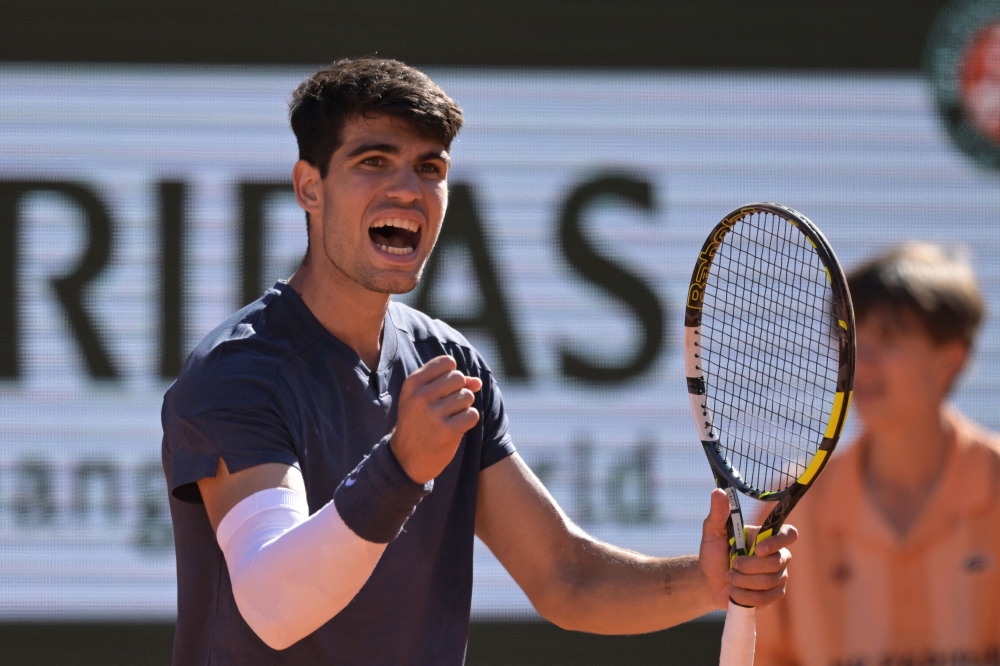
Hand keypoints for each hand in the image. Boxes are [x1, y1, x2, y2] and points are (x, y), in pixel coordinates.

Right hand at [390, 355, 482, 483]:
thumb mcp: (422, 399)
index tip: (444, 388)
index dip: (452, 374)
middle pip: (459, 378)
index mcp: (412, 384)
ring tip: (450, 417)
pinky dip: (468, 420)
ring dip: (464, 407)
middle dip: (459, 390)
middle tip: (448, 405)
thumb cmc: (418, 423)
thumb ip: (448, 384)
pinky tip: (456, 427)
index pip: (447, 362)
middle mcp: (421, 396)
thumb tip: (478, 382)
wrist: (406, 459)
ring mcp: (434, 414)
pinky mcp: (448, 431)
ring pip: (468, 396)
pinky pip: (472, 414)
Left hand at [699, 489, 796, 608]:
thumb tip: (718, 492)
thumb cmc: (714, 553)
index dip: (778, 542)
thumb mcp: (712, 532)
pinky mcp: (775, 595)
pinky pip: (767, 598)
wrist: (708, 581)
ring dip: (743, 582)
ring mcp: (778, 576)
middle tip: (731, 566)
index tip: (757, 549)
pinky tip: (735, 592)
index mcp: (766, 537)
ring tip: (730, 578)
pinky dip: (746, 596)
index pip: (789, 534)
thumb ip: (718, 513)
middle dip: (749, 567)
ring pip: (769, 582)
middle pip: (777, 563)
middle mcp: (778, 555)